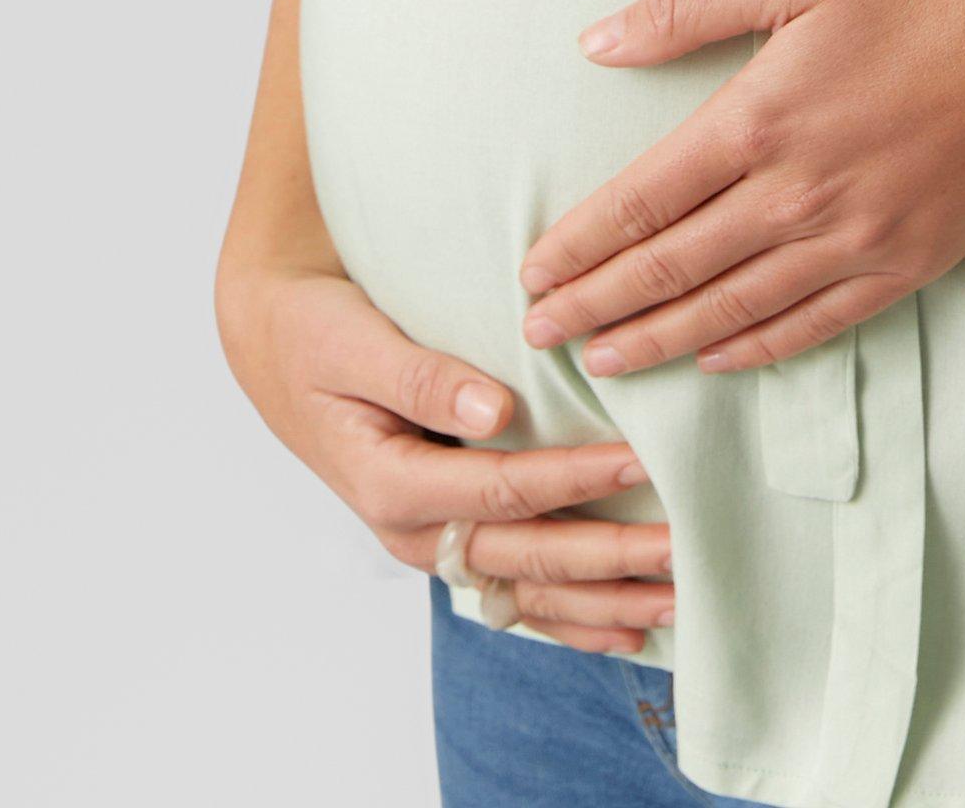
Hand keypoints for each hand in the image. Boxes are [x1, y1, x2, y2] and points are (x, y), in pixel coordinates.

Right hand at [216, 257, 673, 652]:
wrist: (280, 346)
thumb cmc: (319, 334)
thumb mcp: (356, 343)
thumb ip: (424, 376)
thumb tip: (494, 408)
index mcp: (389, 481)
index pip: (497, 489)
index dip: (570, 476)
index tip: (639, 460)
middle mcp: (414, 530)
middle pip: (524, 556)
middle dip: (606, 558)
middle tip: (683, 548)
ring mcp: (435, 543)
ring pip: (528, 591)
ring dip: (602, 600)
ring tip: (677, 600)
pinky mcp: (452, 539)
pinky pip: (517, 592)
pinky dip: (572, 616)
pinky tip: (628, 629)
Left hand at [515, 0, 964, 377]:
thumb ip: (690, 9)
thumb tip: (596, 44)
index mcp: (761, 117)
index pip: (642, 201)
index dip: (578, 246)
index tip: (529, 275)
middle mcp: (799, 193)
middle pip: (674, 267)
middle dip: (598, 307)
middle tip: (540, 338)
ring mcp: (858, 237)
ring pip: (735, 307)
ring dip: (662, 340)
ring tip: (607, 363)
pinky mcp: (911, 261)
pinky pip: (816, 323)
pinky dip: (757, 348)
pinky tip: (718, 359)